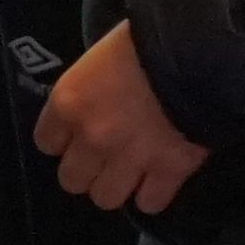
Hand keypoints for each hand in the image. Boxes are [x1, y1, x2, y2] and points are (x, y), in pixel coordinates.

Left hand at [34, 23, 209, 215]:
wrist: (197, 51)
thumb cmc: (145, 40)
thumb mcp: (102, 55)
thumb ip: (90, 86)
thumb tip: (93, 96)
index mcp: (70, 103)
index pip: (47, 143)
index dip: (64, 141)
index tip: (78, 135)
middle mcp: (91, 137)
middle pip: (71, 180)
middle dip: (88, 171)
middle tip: (107, 158)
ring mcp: (128, 159)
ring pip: (106, 198)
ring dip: (119, 187)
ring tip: (133, 173)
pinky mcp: (168, 172)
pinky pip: (149, 203)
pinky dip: (155, 195)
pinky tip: (160, 181)